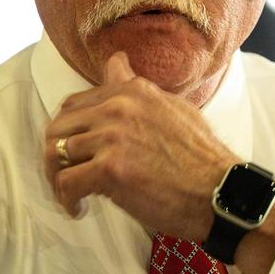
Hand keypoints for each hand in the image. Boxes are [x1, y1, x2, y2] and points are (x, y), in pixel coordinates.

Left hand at [43, 51, 239, 239]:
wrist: (218, 190)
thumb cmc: (201, 157)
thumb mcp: (174, 108)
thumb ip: (140, 90)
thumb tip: (118, 65)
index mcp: (133, 90)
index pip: (78, 101)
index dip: (71, 128)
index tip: (76, 147)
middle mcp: (119, 106)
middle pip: (60, 126)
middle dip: (56, 152)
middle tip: (67, 173)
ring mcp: (112, 136)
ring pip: (56, 153)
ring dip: (59, 178)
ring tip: (74, 194)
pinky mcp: (108, 169)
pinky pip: (66, 182)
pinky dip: (66, 199)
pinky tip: (79, 208)